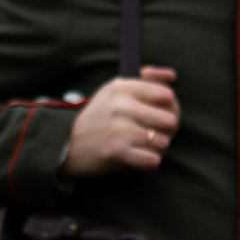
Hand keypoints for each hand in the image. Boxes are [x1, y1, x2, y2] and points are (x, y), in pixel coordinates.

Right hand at [63, 68, 179, 177]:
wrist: (67, 144)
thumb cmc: (100, 117)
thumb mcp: (116, 91)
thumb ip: (146, 80)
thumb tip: (172, 75)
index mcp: (123, 87)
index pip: (166, 95)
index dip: (171, 108)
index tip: (161, 116)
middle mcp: (121, 105)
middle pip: (170, 120)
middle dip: (167, 132)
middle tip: (155, 135)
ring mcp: (118, 128)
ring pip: (163, 142)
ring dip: (158, 150)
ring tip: (145, 148)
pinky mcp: (116, 151)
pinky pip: (152, 160)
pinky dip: (150, 163)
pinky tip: (140, 160)